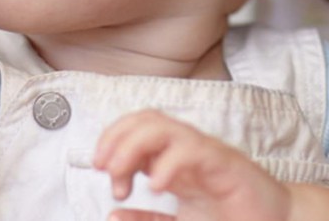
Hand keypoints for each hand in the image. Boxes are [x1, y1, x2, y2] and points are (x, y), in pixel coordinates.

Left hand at [94, 110, 290, 220]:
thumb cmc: (230, 217)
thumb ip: (146, 219)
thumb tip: (111, 215)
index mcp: (173, 157)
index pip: (135, 125)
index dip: (110, 137)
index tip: (99, 165)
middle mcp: (188, 148)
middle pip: (145, 118)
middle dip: (117, 139)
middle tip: (106, 170)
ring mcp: (207, 152)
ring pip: (163, 126)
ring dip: (133, 146)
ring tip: (123, 178)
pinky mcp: (226, 164)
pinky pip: (193, 150)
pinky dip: (168, 164)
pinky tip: (157, 186)